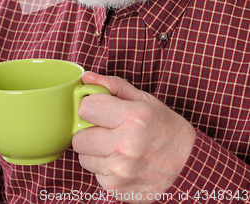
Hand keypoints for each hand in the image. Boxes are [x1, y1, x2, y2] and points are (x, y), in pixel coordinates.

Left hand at [72, 72, 195, 202]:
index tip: (100, 107)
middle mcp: (125, 145)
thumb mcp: (143, 99)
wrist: (188, 164)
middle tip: (107, 129)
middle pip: (79, 137)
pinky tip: (122, 161)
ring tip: (116, 145)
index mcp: (133, 117)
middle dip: (89, 131)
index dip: (91, 105)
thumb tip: (86, 77)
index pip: (86, 108)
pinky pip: (95, 174)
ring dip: (95, 151)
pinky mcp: (117, 189)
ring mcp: (120, 171)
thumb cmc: (164, 127)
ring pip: (84, 158)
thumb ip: (113, 86)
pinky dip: (105, 167)